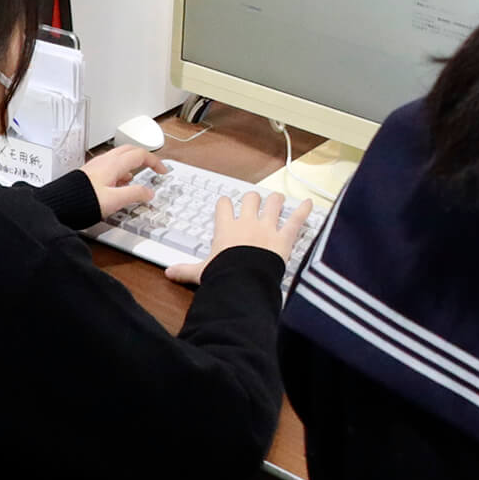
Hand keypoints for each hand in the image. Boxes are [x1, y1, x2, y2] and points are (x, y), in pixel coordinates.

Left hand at [83, 146, 167, 216]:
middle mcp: (105, 161)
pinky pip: (110, 166)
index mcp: (114, 164)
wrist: (59, 205)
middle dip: (144, 158)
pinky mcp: (89, 174)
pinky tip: (118, 185)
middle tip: (152, 167)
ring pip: (119, 158)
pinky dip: (120, 171)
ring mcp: (96, 166)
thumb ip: (135, 194)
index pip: (140, 155)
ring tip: (136, 178)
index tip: (162, 171)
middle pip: (130, 151)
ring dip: (132, 164)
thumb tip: (148, 192)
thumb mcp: (115, 200)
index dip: (155, 162)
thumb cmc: (83, 201)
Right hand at [165, 190, 312, 285]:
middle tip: (254, 201)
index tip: (225, 203)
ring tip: (279, 199)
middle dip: (253, 199)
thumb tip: (167, 273)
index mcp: (226, 228)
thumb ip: (185, 270)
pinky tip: (310, 203)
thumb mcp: (201, 272)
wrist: (243, 281)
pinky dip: (304, 211)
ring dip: (276, 200)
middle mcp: (247, 222)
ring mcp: (267, 226)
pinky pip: (296, 220)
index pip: (223, 206)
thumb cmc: (222, 274)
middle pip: (250, 199)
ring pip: (273, 204)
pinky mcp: (284, 236)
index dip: (225, 203)